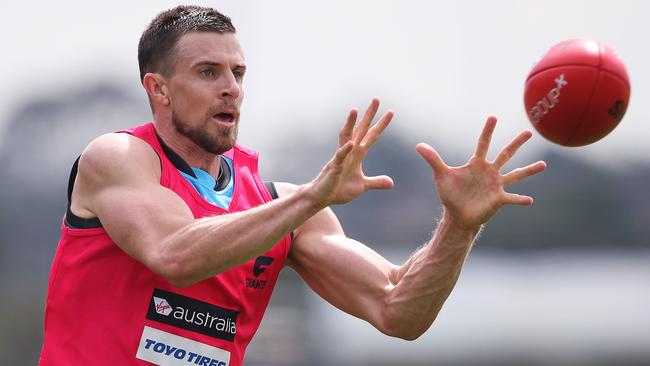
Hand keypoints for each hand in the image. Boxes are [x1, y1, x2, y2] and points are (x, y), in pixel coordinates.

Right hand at [308, 98, 393, 206]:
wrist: (321, 198)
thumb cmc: (338, 190)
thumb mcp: (361, 186)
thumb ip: (376, 182)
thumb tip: (391, 183)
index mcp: (357, 155)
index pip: (371, 136)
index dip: (381, 125)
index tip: (390, 112)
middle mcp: (349, 152)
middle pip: (360, 129)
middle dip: (369, 115)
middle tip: (376, 99)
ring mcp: (341, 158)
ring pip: (346, 136)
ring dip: (350, 123)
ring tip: (355, 110)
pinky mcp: (334, 167)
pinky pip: (340, 156)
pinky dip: (345, 150)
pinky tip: (352, 144)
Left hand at [417, 116, 546, 230]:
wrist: (457, 214)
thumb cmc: (451, 194)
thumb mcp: (441, 175)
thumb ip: (433, 159)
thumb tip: (418, 145)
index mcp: (477, 164)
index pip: (483, 143)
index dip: (487, 131)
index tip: (493, 117)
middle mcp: (490, 172)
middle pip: (506, 154)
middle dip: (516, 143)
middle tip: (529, 132)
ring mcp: (496, 185)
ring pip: (516, 175)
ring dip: (529, 170)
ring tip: (543, 165)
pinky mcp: (498, 199)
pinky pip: (511, 198)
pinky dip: (520, 199)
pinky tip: (530, 200)